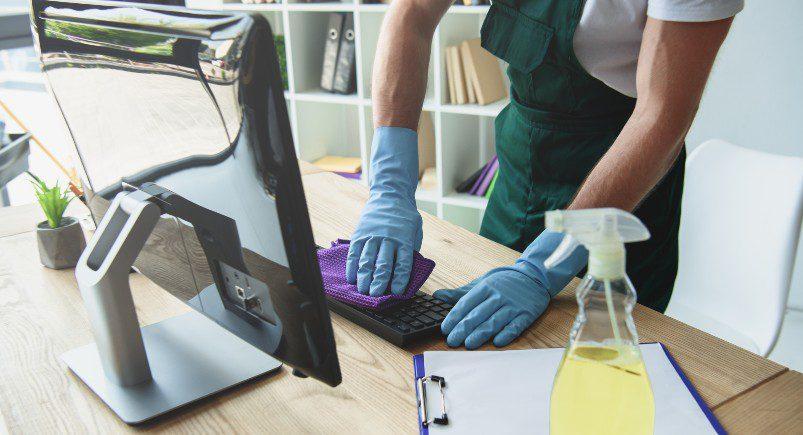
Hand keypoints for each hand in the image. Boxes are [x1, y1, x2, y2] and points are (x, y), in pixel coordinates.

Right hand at [346, 127, 422, 295]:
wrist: (390, 195)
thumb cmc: (405, 217)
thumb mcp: (415, 231)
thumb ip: (411, 250)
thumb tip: (407, 272)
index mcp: (404, 240)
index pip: (402, 263)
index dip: (399, 279)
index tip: (396, 292)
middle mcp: (388, 239)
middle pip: (383, 264)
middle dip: (379, 282)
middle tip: (375, 296)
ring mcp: (372, 236)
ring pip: (367, 260)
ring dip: (364, 277)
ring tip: (362, 290)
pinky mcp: (360, 234)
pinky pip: (354, 253)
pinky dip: (352, 267)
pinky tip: (351, 278)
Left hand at [433, 231, 588, 348]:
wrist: (534, 277)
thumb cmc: (503, 283)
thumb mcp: (481, 283)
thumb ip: (460, 293)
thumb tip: (438, 296)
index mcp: (485, 288)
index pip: (466, 303)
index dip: (454, 317)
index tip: (445, 329)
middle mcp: (498, 296)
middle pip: (478, 314)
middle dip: (463, 329)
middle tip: (452, 341)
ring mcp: (513, 306)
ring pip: (494, 321)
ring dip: (481, 334)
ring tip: (469, 344)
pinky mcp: (526, 314)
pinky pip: (515, 326)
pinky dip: (506, 334)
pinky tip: (498, 342)